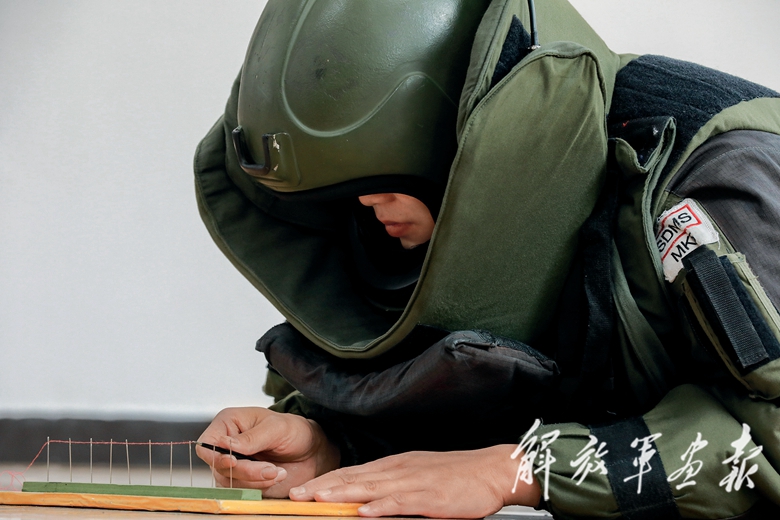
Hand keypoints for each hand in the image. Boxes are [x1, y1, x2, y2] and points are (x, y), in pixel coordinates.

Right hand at [195, 407, 339, 496]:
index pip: (206, 443)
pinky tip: (276, 476)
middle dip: (245, 471)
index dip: (215, 456)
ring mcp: (234, 464)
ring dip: (254, 480)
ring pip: (229, 481)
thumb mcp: (276, 428)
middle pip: (218, 466)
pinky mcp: (243, 480)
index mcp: (229, 423)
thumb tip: (224, 444)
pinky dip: (258, 487)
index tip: (234, 462)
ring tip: (278, 471)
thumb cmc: (294, 431)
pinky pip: (241, 491)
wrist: (311, 451)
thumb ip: (251, 438)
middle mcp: (226, 444)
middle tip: (270, 468)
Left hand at [289, 445, 539, 517]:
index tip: (303, 488)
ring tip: (319, 499)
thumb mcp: (418, 474)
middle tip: (297, 494)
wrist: (492, 469)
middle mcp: (400, 469)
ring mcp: (415, 482)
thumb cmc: (456, 475)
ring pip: (372, 488)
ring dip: (344, 494)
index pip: (353, 472)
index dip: (327, 480)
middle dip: (325, 487)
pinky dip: (382, 506)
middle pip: (356, 478)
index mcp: (396, 464)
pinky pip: (402, 502)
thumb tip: (366, 498)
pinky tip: (365, 511)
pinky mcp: (431, 497)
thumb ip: (392, 484)